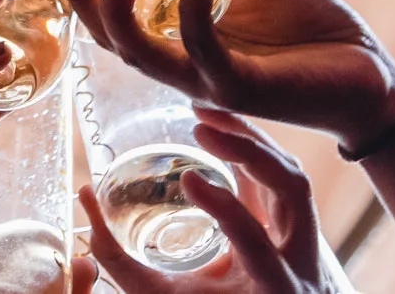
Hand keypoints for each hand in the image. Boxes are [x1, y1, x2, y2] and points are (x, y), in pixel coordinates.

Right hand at [47, 0, 394, 148]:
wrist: (371, 81)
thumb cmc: (312, 31)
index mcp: (177, 34)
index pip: (107, 8)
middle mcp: (181, 61)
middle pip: (104, 35)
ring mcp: (206, 80)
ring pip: (139, 52)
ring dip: (120, 9)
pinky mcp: (243, 89)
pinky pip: (204, 52)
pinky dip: (194, 12)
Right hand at [77, 109, 346, 292]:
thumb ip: (118, 259)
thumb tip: (84, 195)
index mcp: (274, 288)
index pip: (255, 238)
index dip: (223, 204)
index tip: (186, 178)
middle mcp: (302, 263)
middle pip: (294, 190)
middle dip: (250, 150)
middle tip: (201, 126)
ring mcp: (309, 242)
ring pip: (293, 176)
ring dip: (252, 141)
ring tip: (207, 118)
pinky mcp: (299, 224)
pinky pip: (282, 177)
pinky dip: (254, 151)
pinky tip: (220, 135)